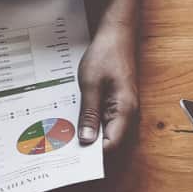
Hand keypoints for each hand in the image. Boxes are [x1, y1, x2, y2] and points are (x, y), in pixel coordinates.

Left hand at [77, 26, 138, 150]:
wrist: (117, 34)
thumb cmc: (106, 54)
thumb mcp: (91, 84)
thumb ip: (89, 114)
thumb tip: (87, 140)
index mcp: (125, 111)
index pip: (111, 144)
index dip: (93, 154)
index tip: (72, 156)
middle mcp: (128, 115)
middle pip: (109, 142)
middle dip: (88, 147)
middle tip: (64, 147)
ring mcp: (123, 111)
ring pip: (106, 133)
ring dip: (88, 135)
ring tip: (67, 135)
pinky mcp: (116, 105)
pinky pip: (104, 122)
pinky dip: (90, 123)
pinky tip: (75, 121)